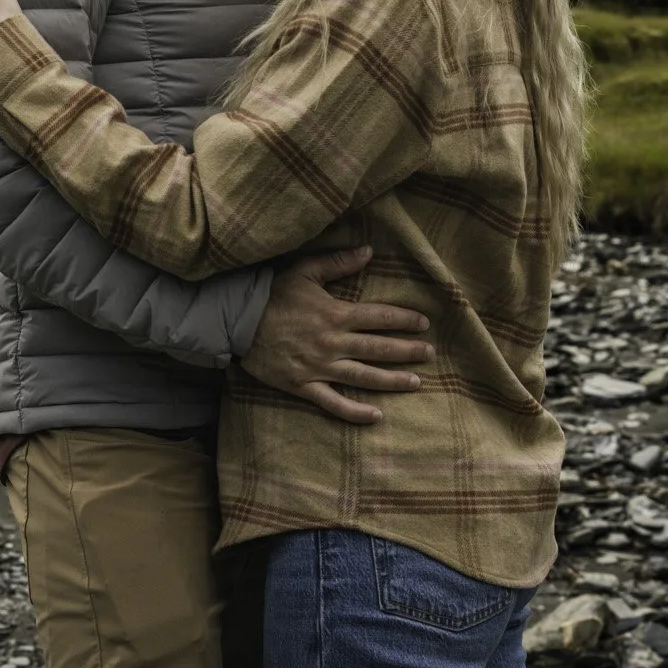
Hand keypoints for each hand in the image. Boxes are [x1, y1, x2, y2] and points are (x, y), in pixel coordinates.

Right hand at [240, 248, 433, 425]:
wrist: (237, 321)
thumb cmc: (273, 294)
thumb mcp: (305, 270)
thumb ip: (338, 262)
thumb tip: (369, 252)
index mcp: (335, 314)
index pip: (379, 317)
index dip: (404, 320)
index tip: (424, 323)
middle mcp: (333, 343)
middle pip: (378, 349)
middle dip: (407, 351)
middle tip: (430, 354)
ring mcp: (319, 367)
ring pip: (364, 377)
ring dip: (392, 381)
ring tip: (416, 383)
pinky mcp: (304, 386)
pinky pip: (333, 403)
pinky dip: (355, 412)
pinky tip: (376, 416)